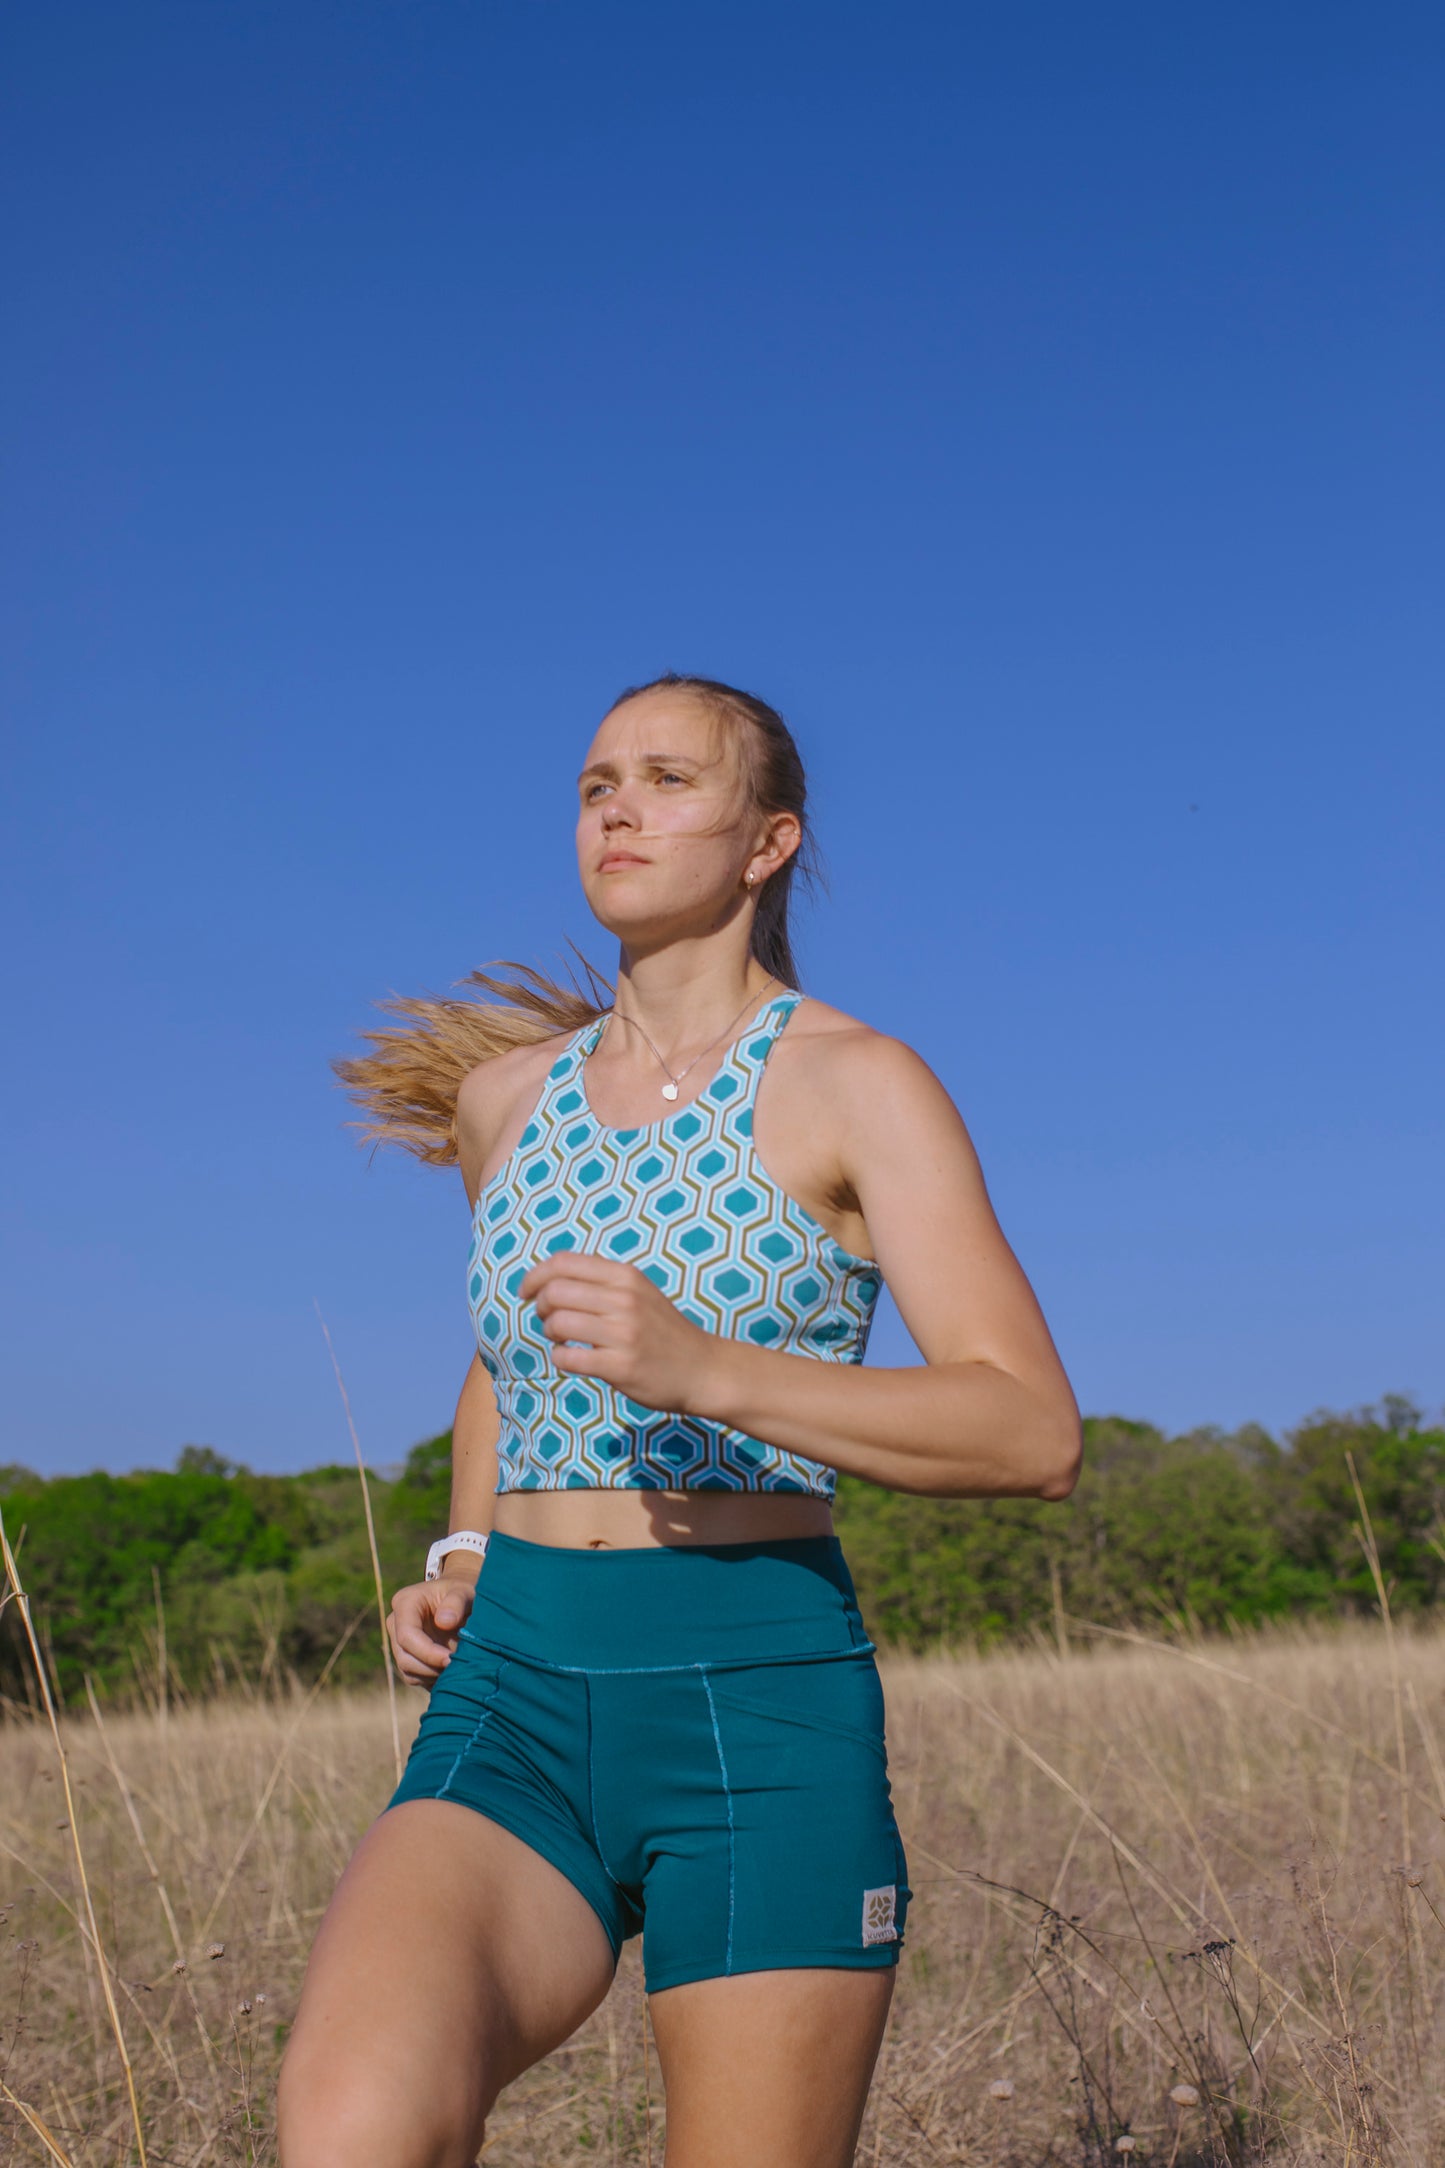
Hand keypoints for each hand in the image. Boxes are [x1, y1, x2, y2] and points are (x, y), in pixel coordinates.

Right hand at [386, 1575, 475, 1686]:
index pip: (407, 1635)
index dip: (428, 1652)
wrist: (460, 1598)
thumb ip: (456, 1602)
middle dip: (431, 1667)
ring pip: (408, 1671)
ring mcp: (398, 1641)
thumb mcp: (464, 1591)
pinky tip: (451, 1670)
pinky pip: (414, 1677)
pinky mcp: (406, 1656)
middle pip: (404, 1657)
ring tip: (457, 1666)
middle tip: (459, 1666)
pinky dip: (432, 1679)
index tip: (451, 1659)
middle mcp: (395, 1623)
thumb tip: (443, 1622)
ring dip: (433, 1675)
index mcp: (405, 1602)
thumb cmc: (462, 1591)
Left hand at [519, 1250, 720, 1414]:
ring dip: (549, 1333)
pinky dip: (560, 1358)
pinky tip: (571, 1359)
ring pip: (557, 1324)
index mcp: (626, 1276)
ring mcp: (624, 1333)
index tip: (527, 1292)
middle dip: (540, 1307)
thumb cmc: (662, 1330)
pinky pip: (567, 1358)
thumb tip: (548, 1277)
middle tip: (547, 1320)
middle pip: (554, 1292)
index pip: (563, 1262)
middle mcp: (625, 1300)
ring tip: (561, 1340)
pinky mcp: (621, 1366)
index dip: (535, 1276)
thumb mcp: (639, 1291)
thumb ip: (601, 1280)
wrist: (703, 1369)